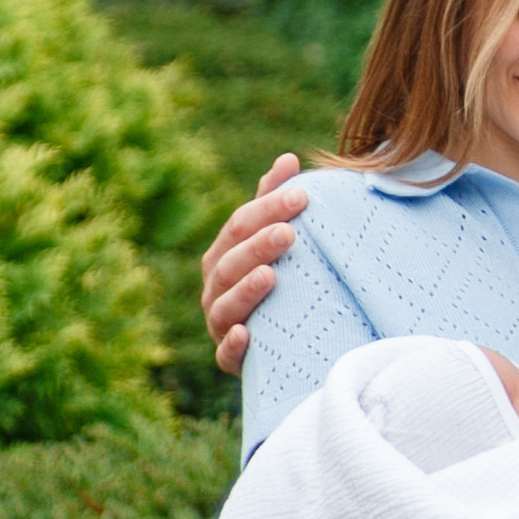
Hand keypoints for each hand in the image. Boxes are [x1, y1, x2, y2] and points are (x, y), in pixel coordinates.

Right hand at [200, 155, 305, 375]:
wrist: (280, 342)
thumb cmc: (277, 282)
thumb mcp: (275, 240)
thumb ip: (274, 203)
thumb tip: (288, 158)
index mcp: (224, 254)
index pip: (240, 225)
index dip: (268, 208)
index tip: (302, 195)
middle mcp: (216, 288)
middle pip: (232, 262)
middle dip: (258, 246)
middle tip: (289, 232)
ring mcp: (220, 324)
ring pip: (226, 305)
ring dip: (246, 290)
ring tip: (270, 276)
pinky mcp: (229, 360)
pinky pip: (226, 355)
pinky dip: (234, 345)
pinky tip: (248, 334)